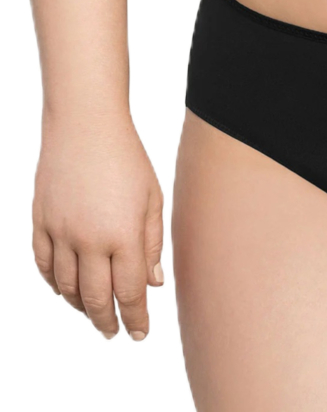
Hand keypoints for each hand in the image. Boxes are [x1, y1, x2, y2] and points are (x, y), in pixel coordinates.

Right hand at [32, 113, 164, 340]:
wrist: (84, 123)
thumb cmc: (126, 156)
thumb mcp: (151, 196)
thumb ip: (151, 242)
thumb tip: (153, 283)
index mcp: (123, 234)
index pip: (129, 292)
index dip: (135, 318)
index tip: (140, 334)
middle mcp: (89, 240)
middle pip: (95, 299)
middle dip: (107, 321)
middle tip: (114, 332)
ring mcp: (60, 233)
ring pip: (67, 288)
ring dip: (80, 306)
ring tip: (93, 312)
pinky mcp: (40, 222)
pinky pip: (44, 266)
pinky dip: (54, 284)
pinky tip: (65, 289)